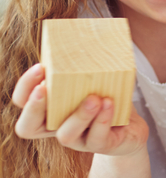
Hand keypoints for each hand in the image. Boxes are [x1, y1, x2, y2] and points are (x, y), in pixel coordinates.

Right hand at [13, 63, 147, 155]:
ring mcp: (78, 140)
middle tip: (45, 88)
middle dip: (34, 107)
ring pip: (65, 135)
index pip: (21, 102)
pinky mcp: (100, 146)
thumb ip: (85, 67)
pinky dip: (102, 120)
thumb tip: (89, 31)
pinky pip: (96, 138)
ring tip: (94, 97)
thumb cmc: (107, 100)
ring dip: (78, 115)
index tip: (40, 67)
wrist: (131, 129)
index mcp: (48, 110)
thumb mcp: (94, 82)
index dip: (24, 88)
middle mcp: (56, 127)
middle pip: (27, 127)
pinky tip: (109, 103)